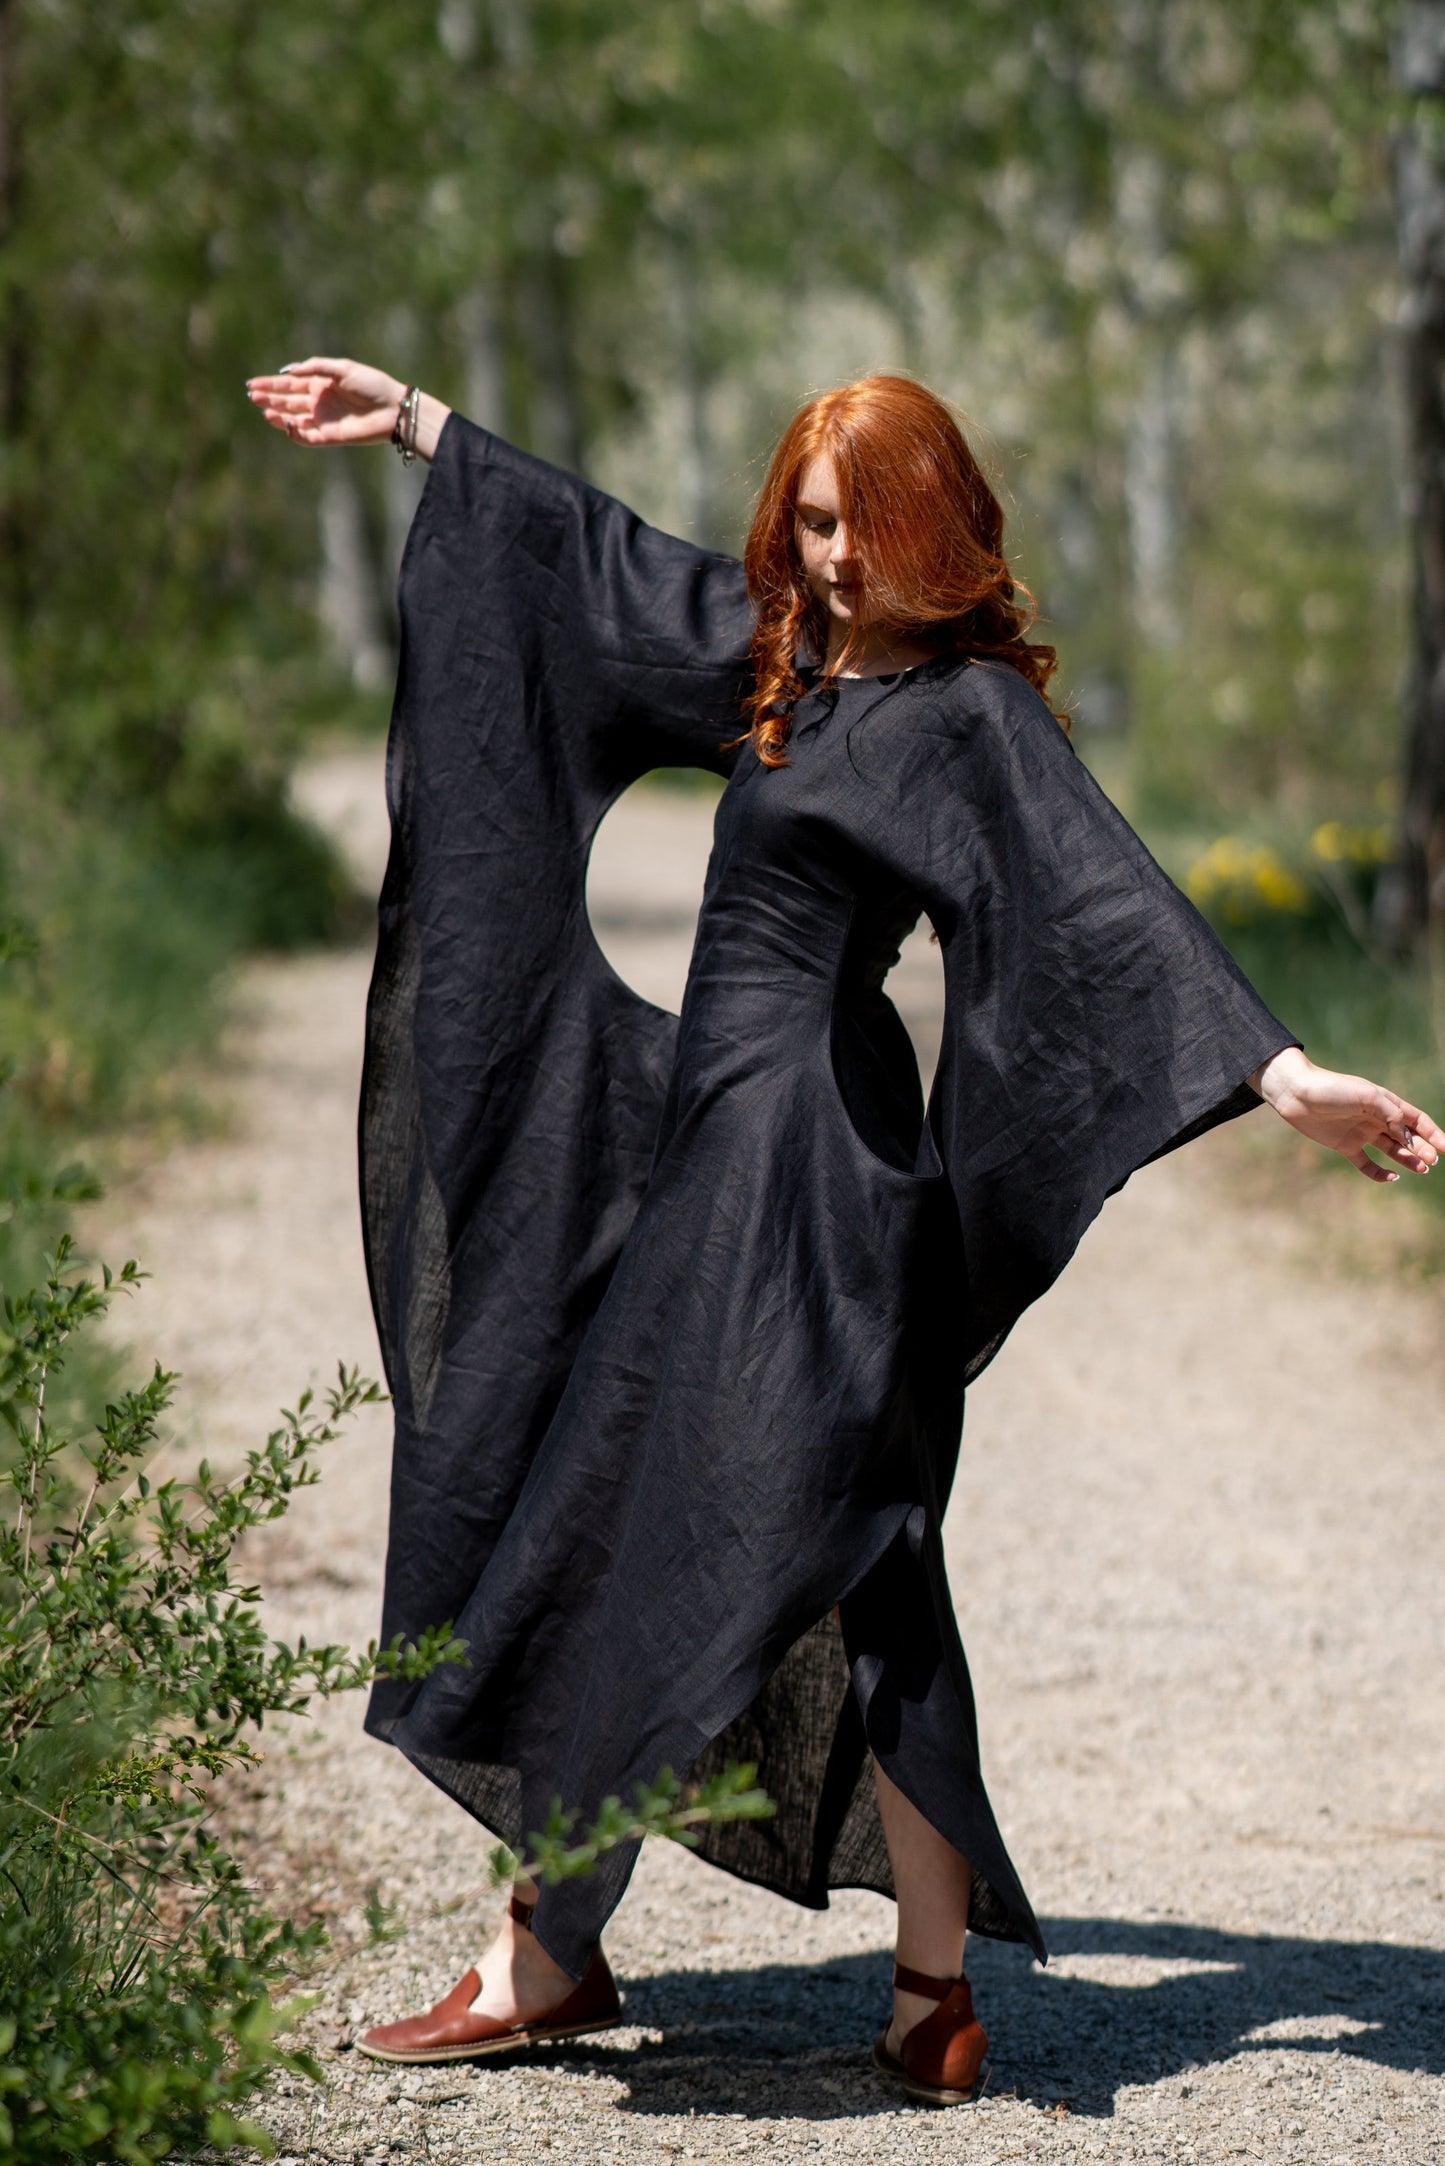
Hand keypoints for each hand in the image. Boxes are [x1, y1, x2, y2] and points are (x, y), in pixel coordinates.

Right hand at [245, 356, 404, 444]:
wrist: (393, 409)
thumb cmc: (371, 384)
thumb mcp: (342, 368)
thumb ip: (316, 367)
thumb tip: (289, 370)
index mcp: (320, 384)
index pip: (289, 384)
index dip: (270, 384)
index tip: (252, 383)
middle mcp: (318, 402)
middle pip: (287, 401)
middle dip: (269, 399)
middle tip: (252, 397)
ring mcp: (323, 420)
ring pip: (293, 420)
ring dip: (277, 416)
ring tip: (264, 411)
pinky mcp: (330, 437)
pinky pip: (306, 437)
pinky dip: (295, 433)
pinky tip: (286, 423)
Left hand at [1251, 1046, 1443, 1182]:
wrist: (1296, 1094)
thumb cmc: (1332, 1089)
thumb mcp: (1367, 1096)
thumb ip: (1391, 1114)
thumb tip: (1407, 1137)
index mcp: (1385, 1103)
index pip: (1415, 1119)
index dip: (1432, 1133)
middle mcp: (1376, 1118)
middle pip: (1406, 1137)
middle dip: (1422, 1149)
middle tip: (1432, 1162)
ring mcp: (1361, 1132)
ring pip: (1392, 1150)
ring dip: (1408, 1159)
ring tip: (1422, 1169)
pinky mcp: (1345, 1146)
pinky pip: (1367, 1163)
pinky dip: (1380, 1172)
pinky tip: (1392, 1177)